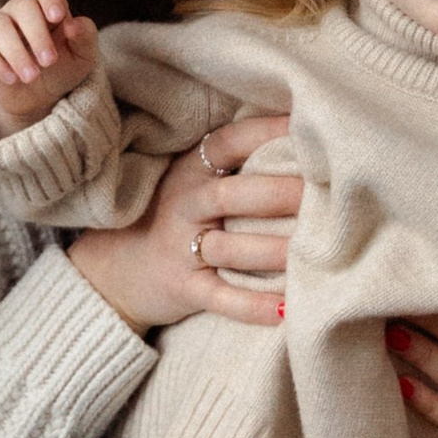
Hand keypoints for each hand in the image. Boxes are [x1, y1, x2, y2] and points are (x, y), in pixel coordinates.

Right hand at [0, 0, 99, 133]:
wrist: (40, 98)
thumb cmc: (63, 68)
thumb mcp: (83, 55)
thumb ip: (85, 35)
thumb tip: (74, 25)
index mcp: (46, 5)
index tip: (57, 17)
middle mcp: (18, 11)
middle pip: (22, 5)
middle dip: (37, 34)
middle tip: (49, 61)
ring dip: (17, 52)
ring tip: (32, 77)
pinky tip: (12, 79)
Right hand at [66, 115, 299, 335]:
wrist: (114, 269)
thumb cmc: (174, 217)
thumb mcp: (191, 180)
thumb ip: (234, 163)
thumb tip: (305, 141)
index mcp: (191, 170)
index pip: (228, 143)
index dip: (266, 132)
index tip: (307, 127)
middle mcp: (185, 205)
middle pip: (231, 195)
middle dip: (277, 194)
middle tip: (323, 194)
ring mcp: (181, 248)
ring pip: (230, 249)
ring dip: (273, 251)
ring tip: (316, 252)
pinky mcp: (184, 288)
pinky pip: (221, 298)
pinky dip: (252, 306)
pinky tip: (286, 311)